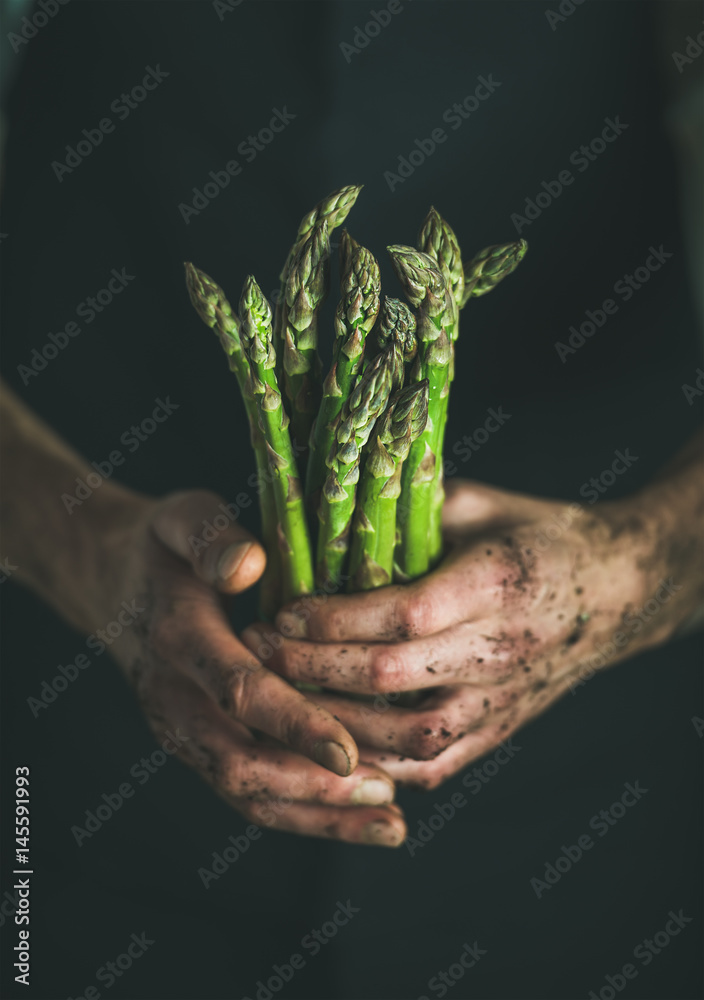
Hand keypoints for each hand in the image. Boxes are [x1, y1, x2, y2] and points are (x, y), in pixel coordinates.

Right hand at [89, 489, 405, 844]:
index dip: (292, 724)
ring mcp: (182, 730)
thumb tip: (250, 564)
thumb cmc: (161, 546)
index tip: (347, 753)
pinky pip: (246, 789)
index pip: (237, 691)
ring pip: (245, 792)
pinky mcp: (196, 744)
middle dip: (313, 788)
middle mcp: (173, 699)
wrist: (109, 584)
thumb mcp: (180, 519)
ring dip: (315, 814)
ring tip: (390, 824)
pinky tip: (357, 813)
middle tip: (387, 795)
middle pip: (240, 764)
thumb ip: (210, 537)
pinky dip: (300, 810)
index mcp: (178, 639)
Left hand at [243, 478, 692, 789]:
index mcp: (495, 583)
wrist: (616, 593)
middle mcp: (498, 649)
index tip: (280, 608)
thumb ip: (415, 509)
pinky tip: (332, 741)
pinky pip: (434, 764)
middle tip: (255, 649)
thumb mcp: (482, 503)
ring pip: (406, 735)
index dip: (332, 617)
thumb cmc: (542, 537)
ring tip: (281, 697)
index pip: (401, 614)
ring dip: (333, 721)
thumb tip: (335, 514)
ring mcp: (501, 698)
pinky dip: (378, 762)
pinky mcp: (500, 730)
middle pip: (389, 677)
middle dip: (311, 665)